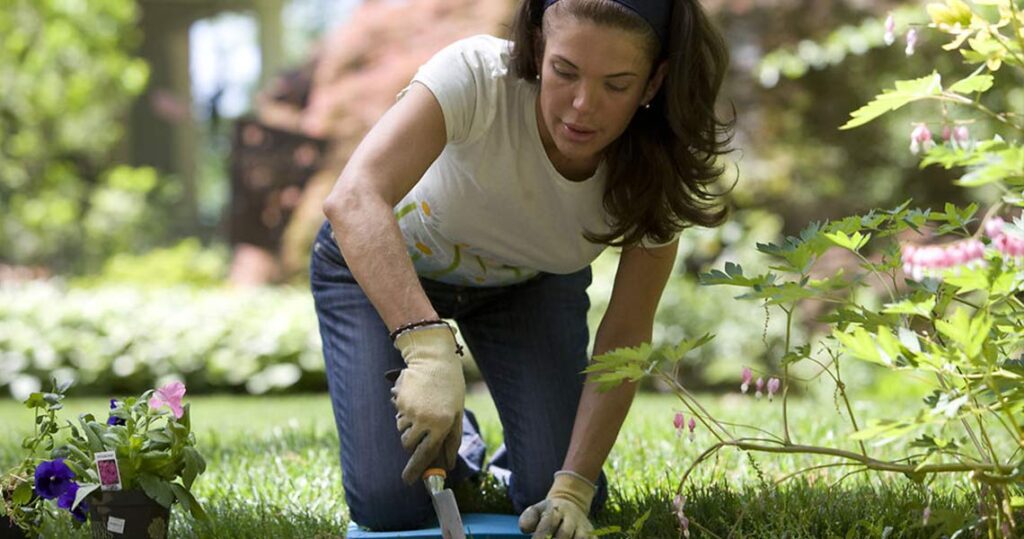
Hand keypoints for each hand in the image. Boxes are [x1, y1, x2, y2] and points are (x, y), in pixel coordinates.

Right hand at [391, 324, 464, 484]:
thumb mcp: (457, 412)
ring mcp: (411, 410)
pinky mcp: (399, 402)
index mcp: (443, 424)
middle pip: (410, 445)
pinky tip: (415, 398)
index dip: (416, 469)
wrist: (433, 358)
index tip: (408, 481)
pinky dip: (404, 412)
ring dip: (408, 426)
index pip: (427, 454)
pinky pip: (398, 416)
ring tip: (421, 408)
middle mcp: (426, 420)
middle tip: (420, 428)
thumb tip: (448, 464)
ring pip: (402, 431)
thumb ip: (452, 439)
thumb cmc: (450, 386)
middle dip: (412, 441)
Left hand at [518, 471, 596, 538]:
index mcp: (555, 510)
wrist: (572, 502)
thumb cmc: (548, 512)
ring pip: (580, 538)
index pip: (548, 523)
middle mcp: (571, 517)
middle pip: (564, 534)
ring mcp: (583, 526)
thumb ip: (528, 518)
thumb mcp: (537, 510)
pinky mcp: (592, 534)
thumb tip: (524, 529)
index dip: (541, 536)